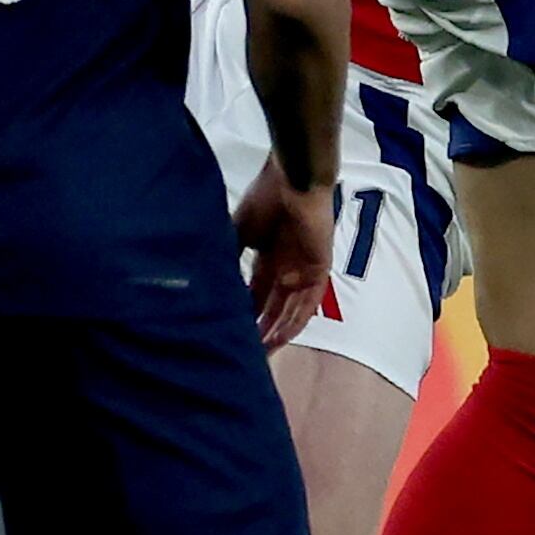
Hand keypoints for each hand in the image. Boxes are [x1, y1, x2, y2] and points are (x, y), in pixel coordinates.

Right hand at [231, 159, 334, 351]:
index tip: (231, 334)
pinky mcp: (319, 270)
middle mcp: (286, 268)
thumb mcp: (239, 232)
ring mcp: (304, 270)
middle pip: (273, 307)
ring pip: (291, 310)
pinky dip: (295, 321)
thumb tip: (214, 282)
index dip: (246, 314)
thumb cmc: (265, 200)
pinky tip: (280, 338)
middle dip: (260, 329)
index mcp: (267, 258)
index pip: (256, 294)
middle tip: (245, 353)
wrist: (293, 181)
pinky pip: (308, 303)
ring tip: (261, 353)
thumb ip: (231, 256)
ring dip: (276, 331)